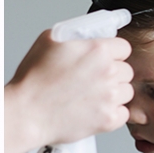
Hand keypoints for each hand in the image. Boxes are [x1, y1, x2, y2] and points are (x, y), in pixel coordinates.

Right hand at [4, 31, 133, 152]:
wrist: (26, 112)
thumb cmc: (33, 80)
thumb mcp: (49, 40)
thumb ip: (75, 34)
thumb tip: (87, 33)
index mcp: (98, 50)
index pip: (124, 48)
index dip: (113, 53)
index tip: (105, 59)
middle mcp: (108, 72)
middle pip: (127, 70)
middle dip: (113, 74)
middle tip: (93, 79)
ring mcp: (110, 97)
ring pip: (126, 92)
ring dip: (114, 93)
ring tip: (92, 96)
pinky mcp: (108, 119)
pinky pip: (123, 114)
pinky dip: (112, 113)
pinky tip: (95, 110)